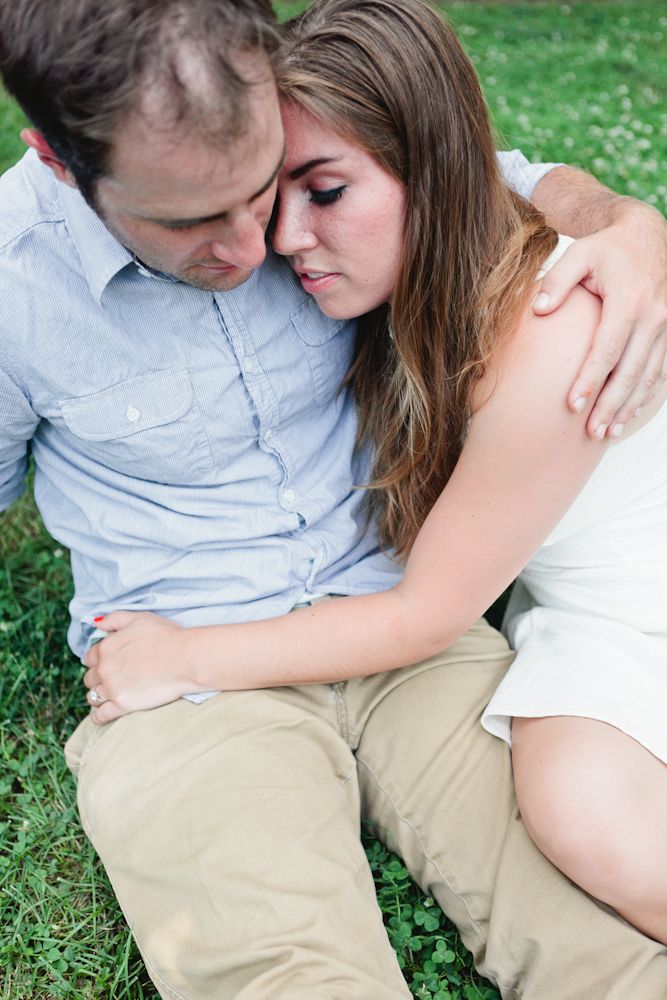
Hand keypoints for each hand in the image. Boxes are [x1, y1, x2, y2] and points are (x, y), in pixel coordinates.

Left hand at [82, 611, 196, 724]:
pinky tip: (104, 714)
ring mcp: (111, 688)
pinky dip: (99, 716)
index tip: (109, 663)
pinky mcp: (122, 705)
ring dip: (98, 696)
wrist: (185, 658)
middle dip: (98, 678)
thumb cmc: (166, 636)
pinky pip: (100, 716)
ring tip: (111, 696)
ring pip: (93, 696)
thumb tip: (97, 624)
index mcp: (106, 647)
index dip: (99, 660)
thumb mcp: (139, 618)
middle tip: (113, 679)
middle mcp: (104, 668)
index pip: (90, 657)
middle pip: (90, 678)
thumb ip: (114, 619)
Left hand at [534, 203, 666, 438]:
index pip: (607, 350)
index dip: (591, 380)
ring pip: (649, 376)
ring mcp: (666, 325)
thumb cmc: (607, 248)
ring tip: (609, 432)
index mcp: (629, 300)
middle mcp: (653, 316)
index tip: (572, 405)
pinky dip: (646, 396)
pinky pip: (660, 370)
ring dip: (629, 407)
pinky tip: (628, 414)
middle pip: (630, 371)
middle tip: (591, 431)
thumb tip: (537, 309)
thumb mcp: (579, 253)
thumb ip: (557, 280)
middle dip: (611, 404)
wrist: (647, 233)